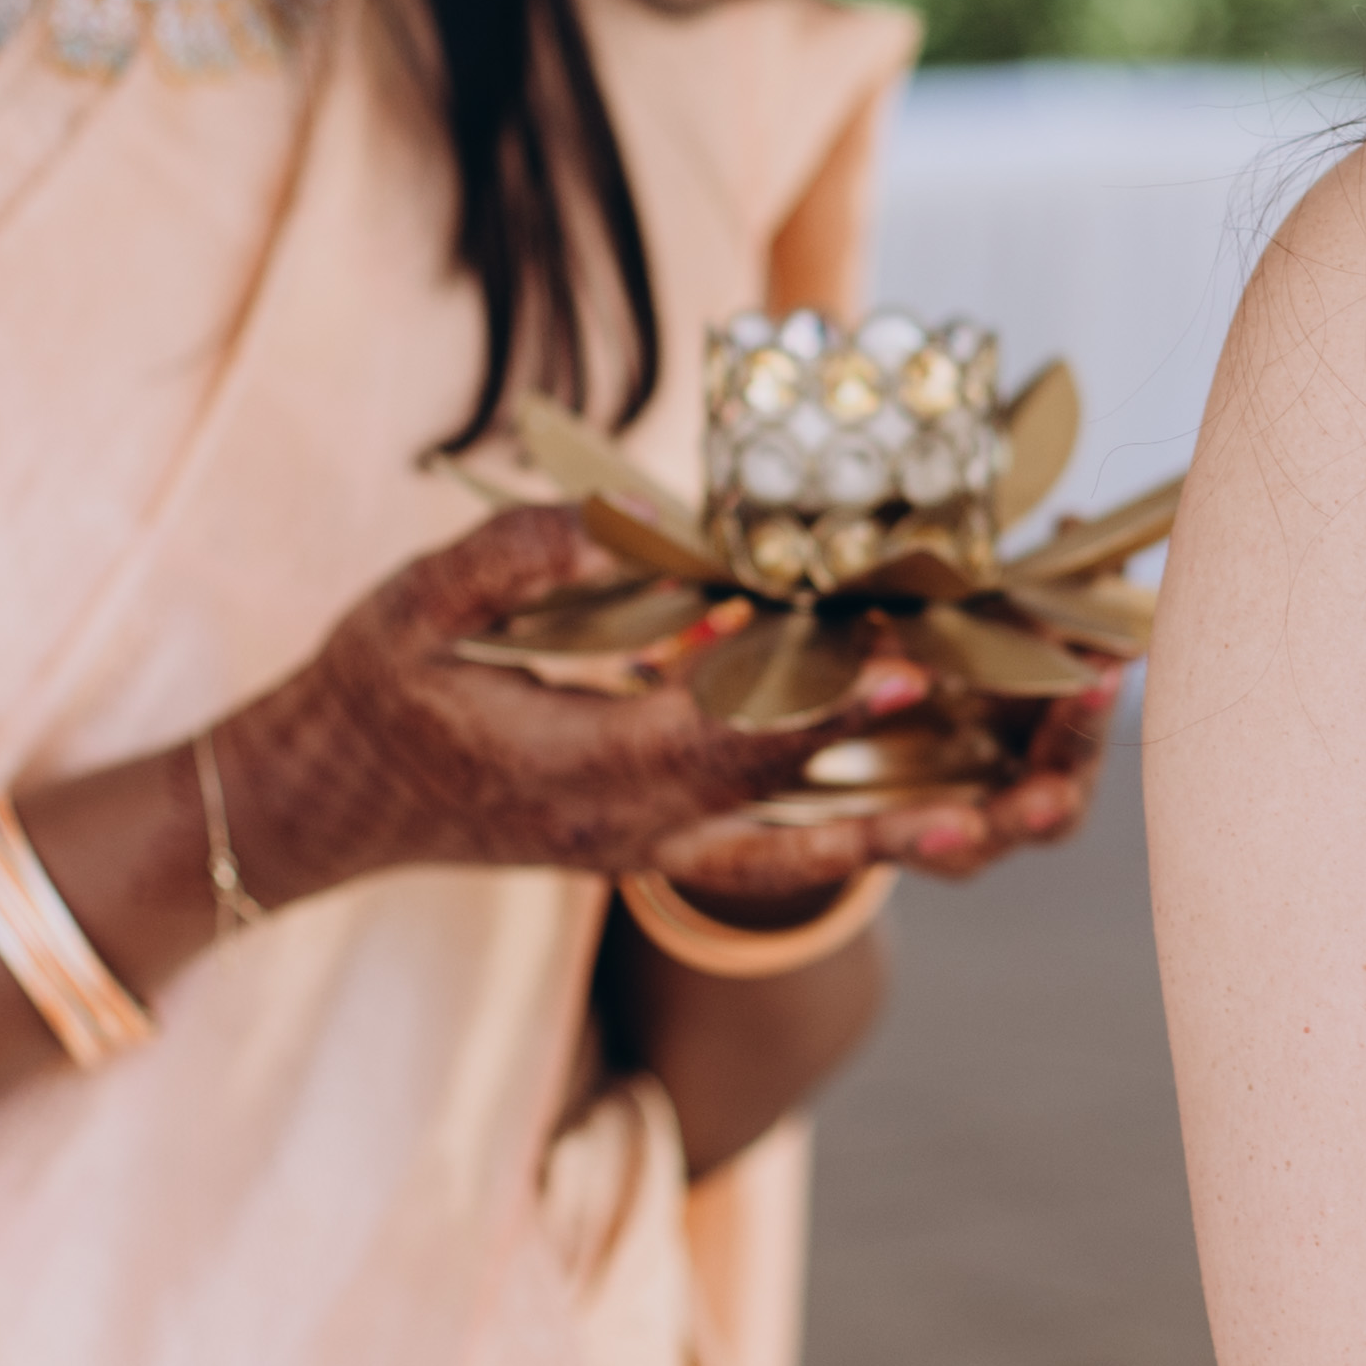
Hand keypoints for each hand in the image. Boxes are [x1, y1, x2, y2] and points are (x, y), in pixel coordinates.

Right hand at [204, 508, 1110, 911]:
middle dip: (908, 735)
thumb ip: (514, 561)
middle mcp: (633, 830)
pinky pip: (786, 852)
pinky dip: (871, 831)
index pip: (717, 738)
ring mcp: (654, 850)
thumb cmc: (366, 693)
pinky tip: (960, 812)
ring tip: (1041, 775)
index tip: (907, 661)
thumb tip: (625, 513)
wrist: (324, 808)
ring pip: (812, 841)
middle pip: (795, 786)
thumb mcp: (409, 607)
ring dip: (924, 806)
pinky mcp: (664, 846)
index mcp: (576, 773)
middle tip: (1012, 686)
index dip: (815, 700)